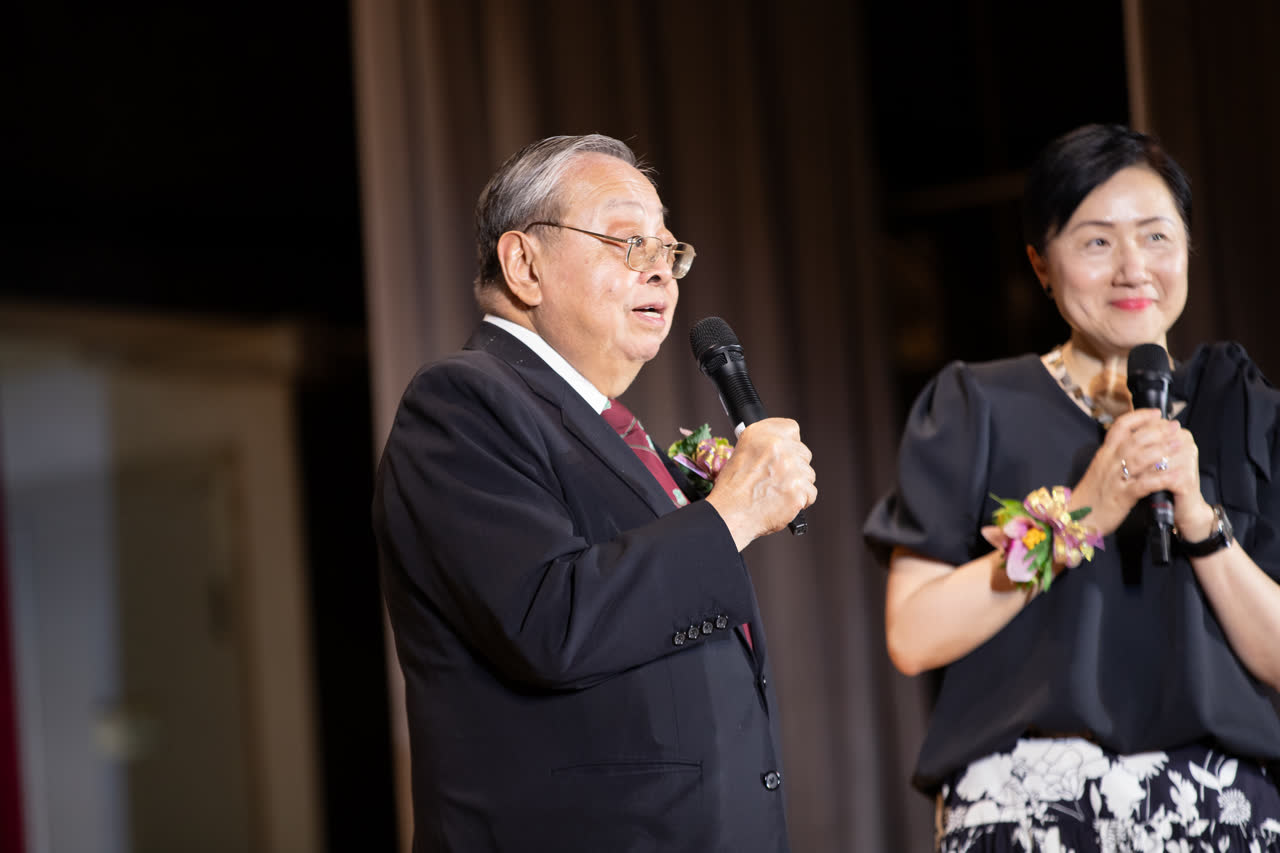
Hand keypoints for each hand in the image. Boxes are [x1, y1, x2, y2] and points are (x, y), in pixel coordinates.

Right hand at [705, 418, 815, 550]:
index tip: (785, 452)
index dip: (789, 443)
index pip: (791, 428)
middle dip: (794, 466)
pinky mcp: (799, 489)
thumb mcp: (740, 454)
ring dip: (797, 484)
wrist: (729, 515)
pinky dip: (800, 501)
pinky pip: (810, 493)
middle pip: (803, 453)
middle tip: (778, 478)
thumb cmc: (731, 490)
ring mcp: (791, 467)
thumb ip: (764, 446)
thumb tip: (781, 448)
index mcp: (760, 434)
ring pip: (808, 474)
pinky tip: (783, 502)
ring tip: (777, 493)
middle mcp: (777, 446)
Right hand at [1068, 408, 1212, 537]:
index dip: (1139, 417)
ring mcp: (1115, 479)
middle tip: (1175, 426)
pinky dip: (1163, 478)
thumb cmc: (1092, 494)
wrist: (1077, 517)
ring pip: (1140, 458)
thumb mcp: (1101, 469)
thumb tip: (1135, 444)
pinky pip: (1145, 484)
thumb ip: (1115, 456)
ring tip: (1179, 444)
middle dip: (1157, 431)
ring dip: (1162, 450)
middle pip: (1134, 440)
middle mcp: (1109, 462)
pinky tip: (1178, 475)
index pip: (1120, 427)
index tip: (1156, 413)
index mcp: (1104, 454)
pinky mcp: (1122, 496)